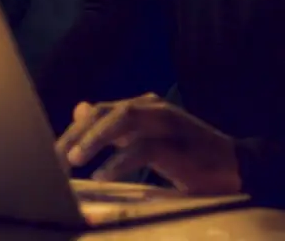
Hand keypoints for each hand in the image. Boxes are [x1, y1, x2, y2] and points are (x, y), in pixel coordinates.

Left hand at [55, 93, 241, 195]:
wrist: (234, 167)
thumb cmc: (187, 158)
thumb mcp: (145, 142)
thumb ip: (114, 129)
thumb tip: (80, 109)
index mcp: (142, 107)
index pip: (97, 112)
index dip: (72, 132)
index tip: (51, 155)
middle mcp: (152, 107)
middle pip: (104, 111)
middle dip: (76, 134)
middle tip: (54, 159)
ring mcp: (167, 122)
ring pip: (123, 118)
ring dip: (95, 138)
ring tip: (74, 160)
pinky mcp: (179, 143)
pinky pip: (144, 147)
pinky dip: (120, 161)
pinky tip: (103, 175)